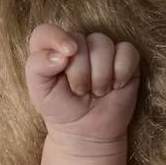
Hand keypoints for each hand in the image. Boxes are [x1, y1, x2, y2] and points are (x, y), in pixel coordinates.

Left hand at [26, 24, 140, 146]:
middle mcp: (75, 47)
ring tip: (97, 93)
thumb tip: (60, 55)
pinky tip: (116, 86)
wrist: (86, 131)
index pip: (45, 32)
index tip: (66, 54)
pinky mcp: (124, 58)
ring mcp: (101, 51)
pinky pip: (127, 51)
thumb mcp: (40, 92)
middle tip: (79, 92)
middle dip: (80, 71)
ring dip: (100, 74)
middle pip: (79, 40)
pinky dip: (122, 70)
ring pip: (103, 43)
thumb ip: (38, 67)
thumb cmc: (61, 109)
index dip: (55, 37)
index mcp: (49, 52)